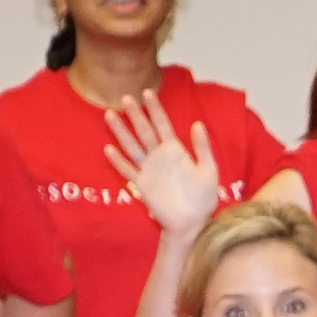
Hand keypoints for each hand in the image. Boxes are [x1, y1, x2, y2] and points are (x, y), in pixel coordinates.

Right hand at [108, 94, 224, 235]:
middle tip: (125, 98)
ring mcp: (149, 170)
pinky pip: (128, 171)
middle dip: (135, 115)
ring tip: (110, 115)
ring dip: (121, 132)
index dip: (155, 109)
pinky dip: (118, 161)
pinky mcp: (142, 185)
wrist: (193, 222)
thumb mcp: (208, 170)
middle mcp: (159, 157)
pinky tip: (108, 149)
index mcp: (175, 151)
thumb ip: (202, 148)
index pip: (163, 125)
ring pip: (132, 147)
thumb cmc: (203, 198)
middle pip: (144, 131)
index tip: (147, 93)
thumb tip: (197, 123)